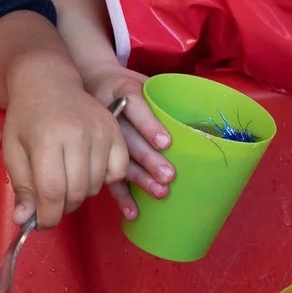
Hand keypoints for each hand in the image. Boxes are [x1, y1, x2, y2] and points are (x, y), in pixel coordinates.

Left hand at [0, 55, 128, 229]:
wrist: (48, 82)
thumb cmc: (26, 118)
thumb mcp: (13, 151)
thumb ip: (21, 187)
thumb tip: (23, 219)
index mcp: (46, 139)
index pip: (51, 191)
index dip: (47, 216)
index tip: (41, 222)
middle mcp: (77, 134)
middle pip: (76, 192)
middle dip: (62, 207)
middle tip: (51, 202)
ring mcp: (100, 132)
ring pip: (96, 185)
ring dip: (80, 194)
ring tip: (66, 180)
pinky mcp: (115, 131)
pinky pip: (118, 171)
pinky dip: (105, 179)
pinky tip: (88, 170)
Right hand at [81, 67, 171, 218]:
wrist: (90, 81)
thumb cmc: (127, 86)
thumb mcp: (142, 81)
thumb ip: (163, 97)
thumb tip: (201, 117)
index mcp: (121, 90)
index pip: (134, 105)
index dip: (149, 125)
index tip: (166, 142)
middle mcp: (107, 112)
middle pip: (127, 137)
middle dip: (148, 158)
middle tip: (169, 176)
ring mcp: (99, 135)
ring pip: (118, 159)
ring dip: (138, 178)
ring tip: (160, 193)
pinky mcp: (97, 154)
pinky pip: (107, 176)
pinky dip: (121, 196)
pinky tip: (133, 211)